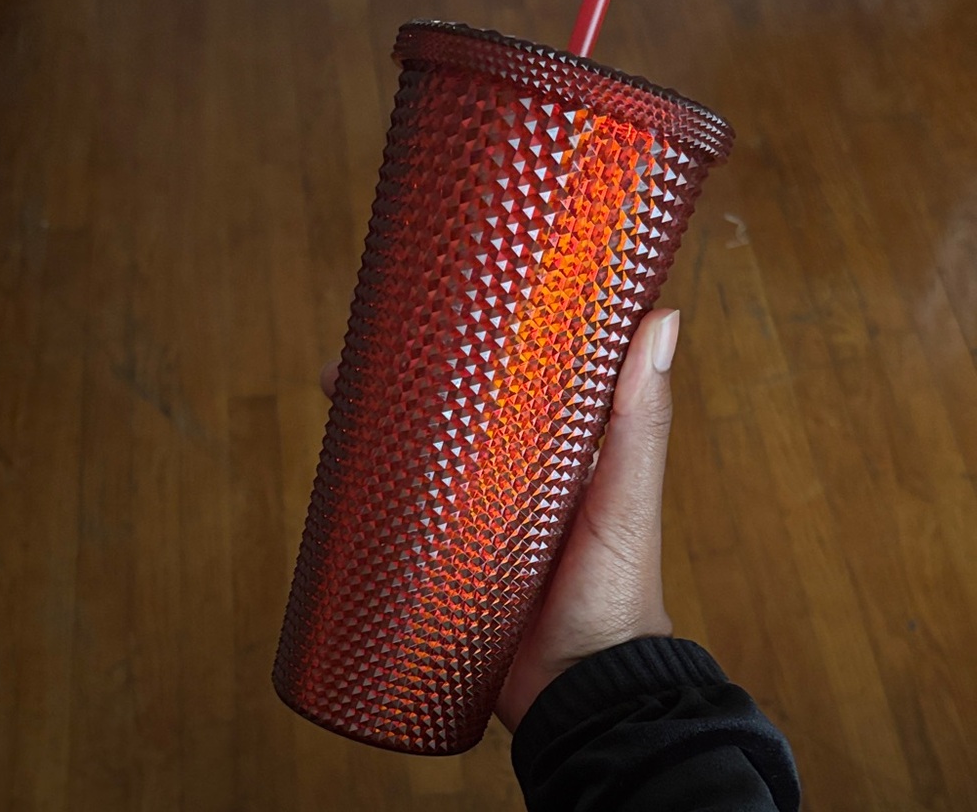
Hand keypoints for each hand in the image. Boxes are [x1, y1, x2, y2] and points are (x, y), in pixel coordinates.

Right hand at [318, 307, 678, 733]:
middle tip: (366, 350)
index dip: (483, 342)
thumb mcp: (627, 496)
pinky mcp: (443, 562)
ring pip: (420, 459)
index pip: (516, 382)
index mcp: (557, 453)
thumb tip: (662, 318)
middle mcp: (512, 480)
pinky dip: (372, 492)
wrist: (578, 696)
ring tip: (337, 388)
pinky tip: (338, 471)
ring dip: (379, 426)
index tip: (449, 302)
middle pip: (455, 416)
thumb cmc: (617, 593)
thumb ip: (640, 419)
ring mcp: (473, 520)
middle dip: (410, 380)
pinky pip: (402, 517)